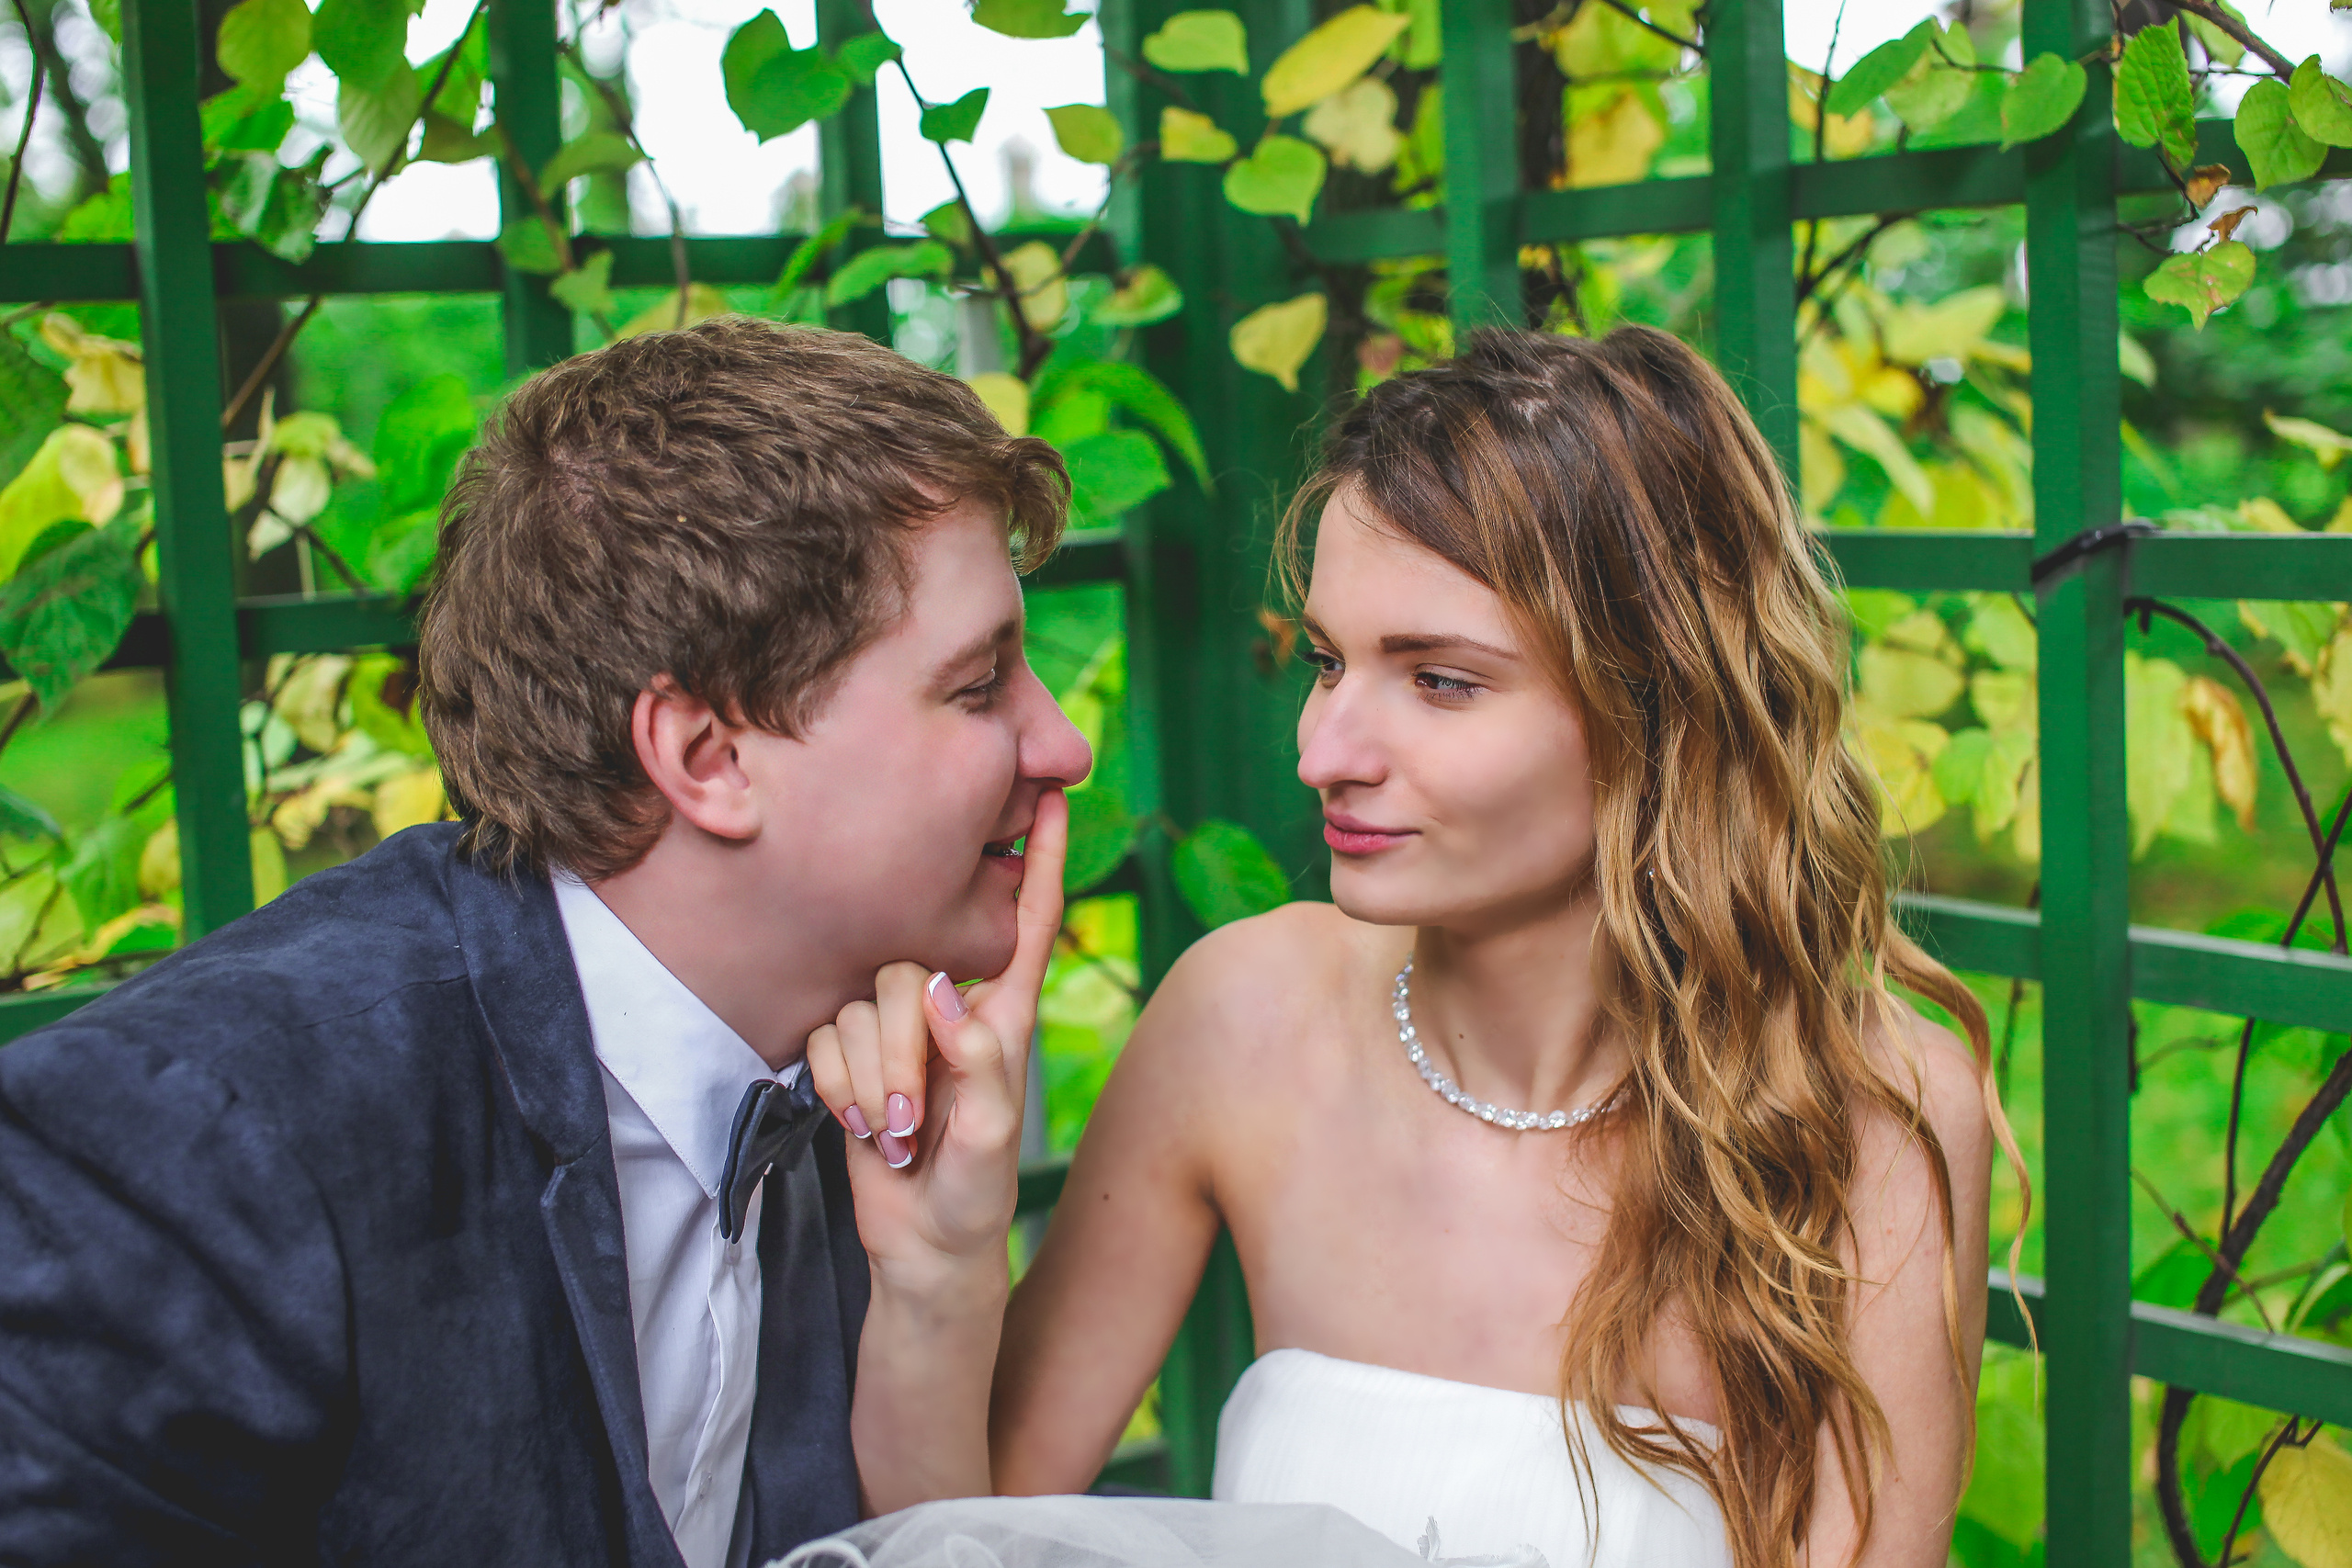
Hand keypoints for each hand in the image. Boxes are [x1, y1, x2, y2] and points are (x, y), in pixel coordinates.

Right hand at [805, 788, 1067, 1283]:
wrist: (923, 1247)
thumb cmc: (975, 1194)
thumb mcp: (990, 1137)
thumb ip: (976, 1063)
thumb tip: (942, 992)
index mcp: (1004, 1015)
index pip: (1025, 921)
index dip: (1039, 860)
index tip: (1051, 796)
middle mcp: (950, 1009)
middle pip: (910, 968)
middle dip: (899, 1048)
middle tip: (909, 1118)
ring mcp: (898, 1030)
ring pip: (863, 1005)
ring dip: (869, 1078)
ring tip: (894, 1133)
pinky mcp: (852, 1053)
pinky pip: (828, 1041)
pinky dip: (840, 1089)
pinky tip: (863, 1127)